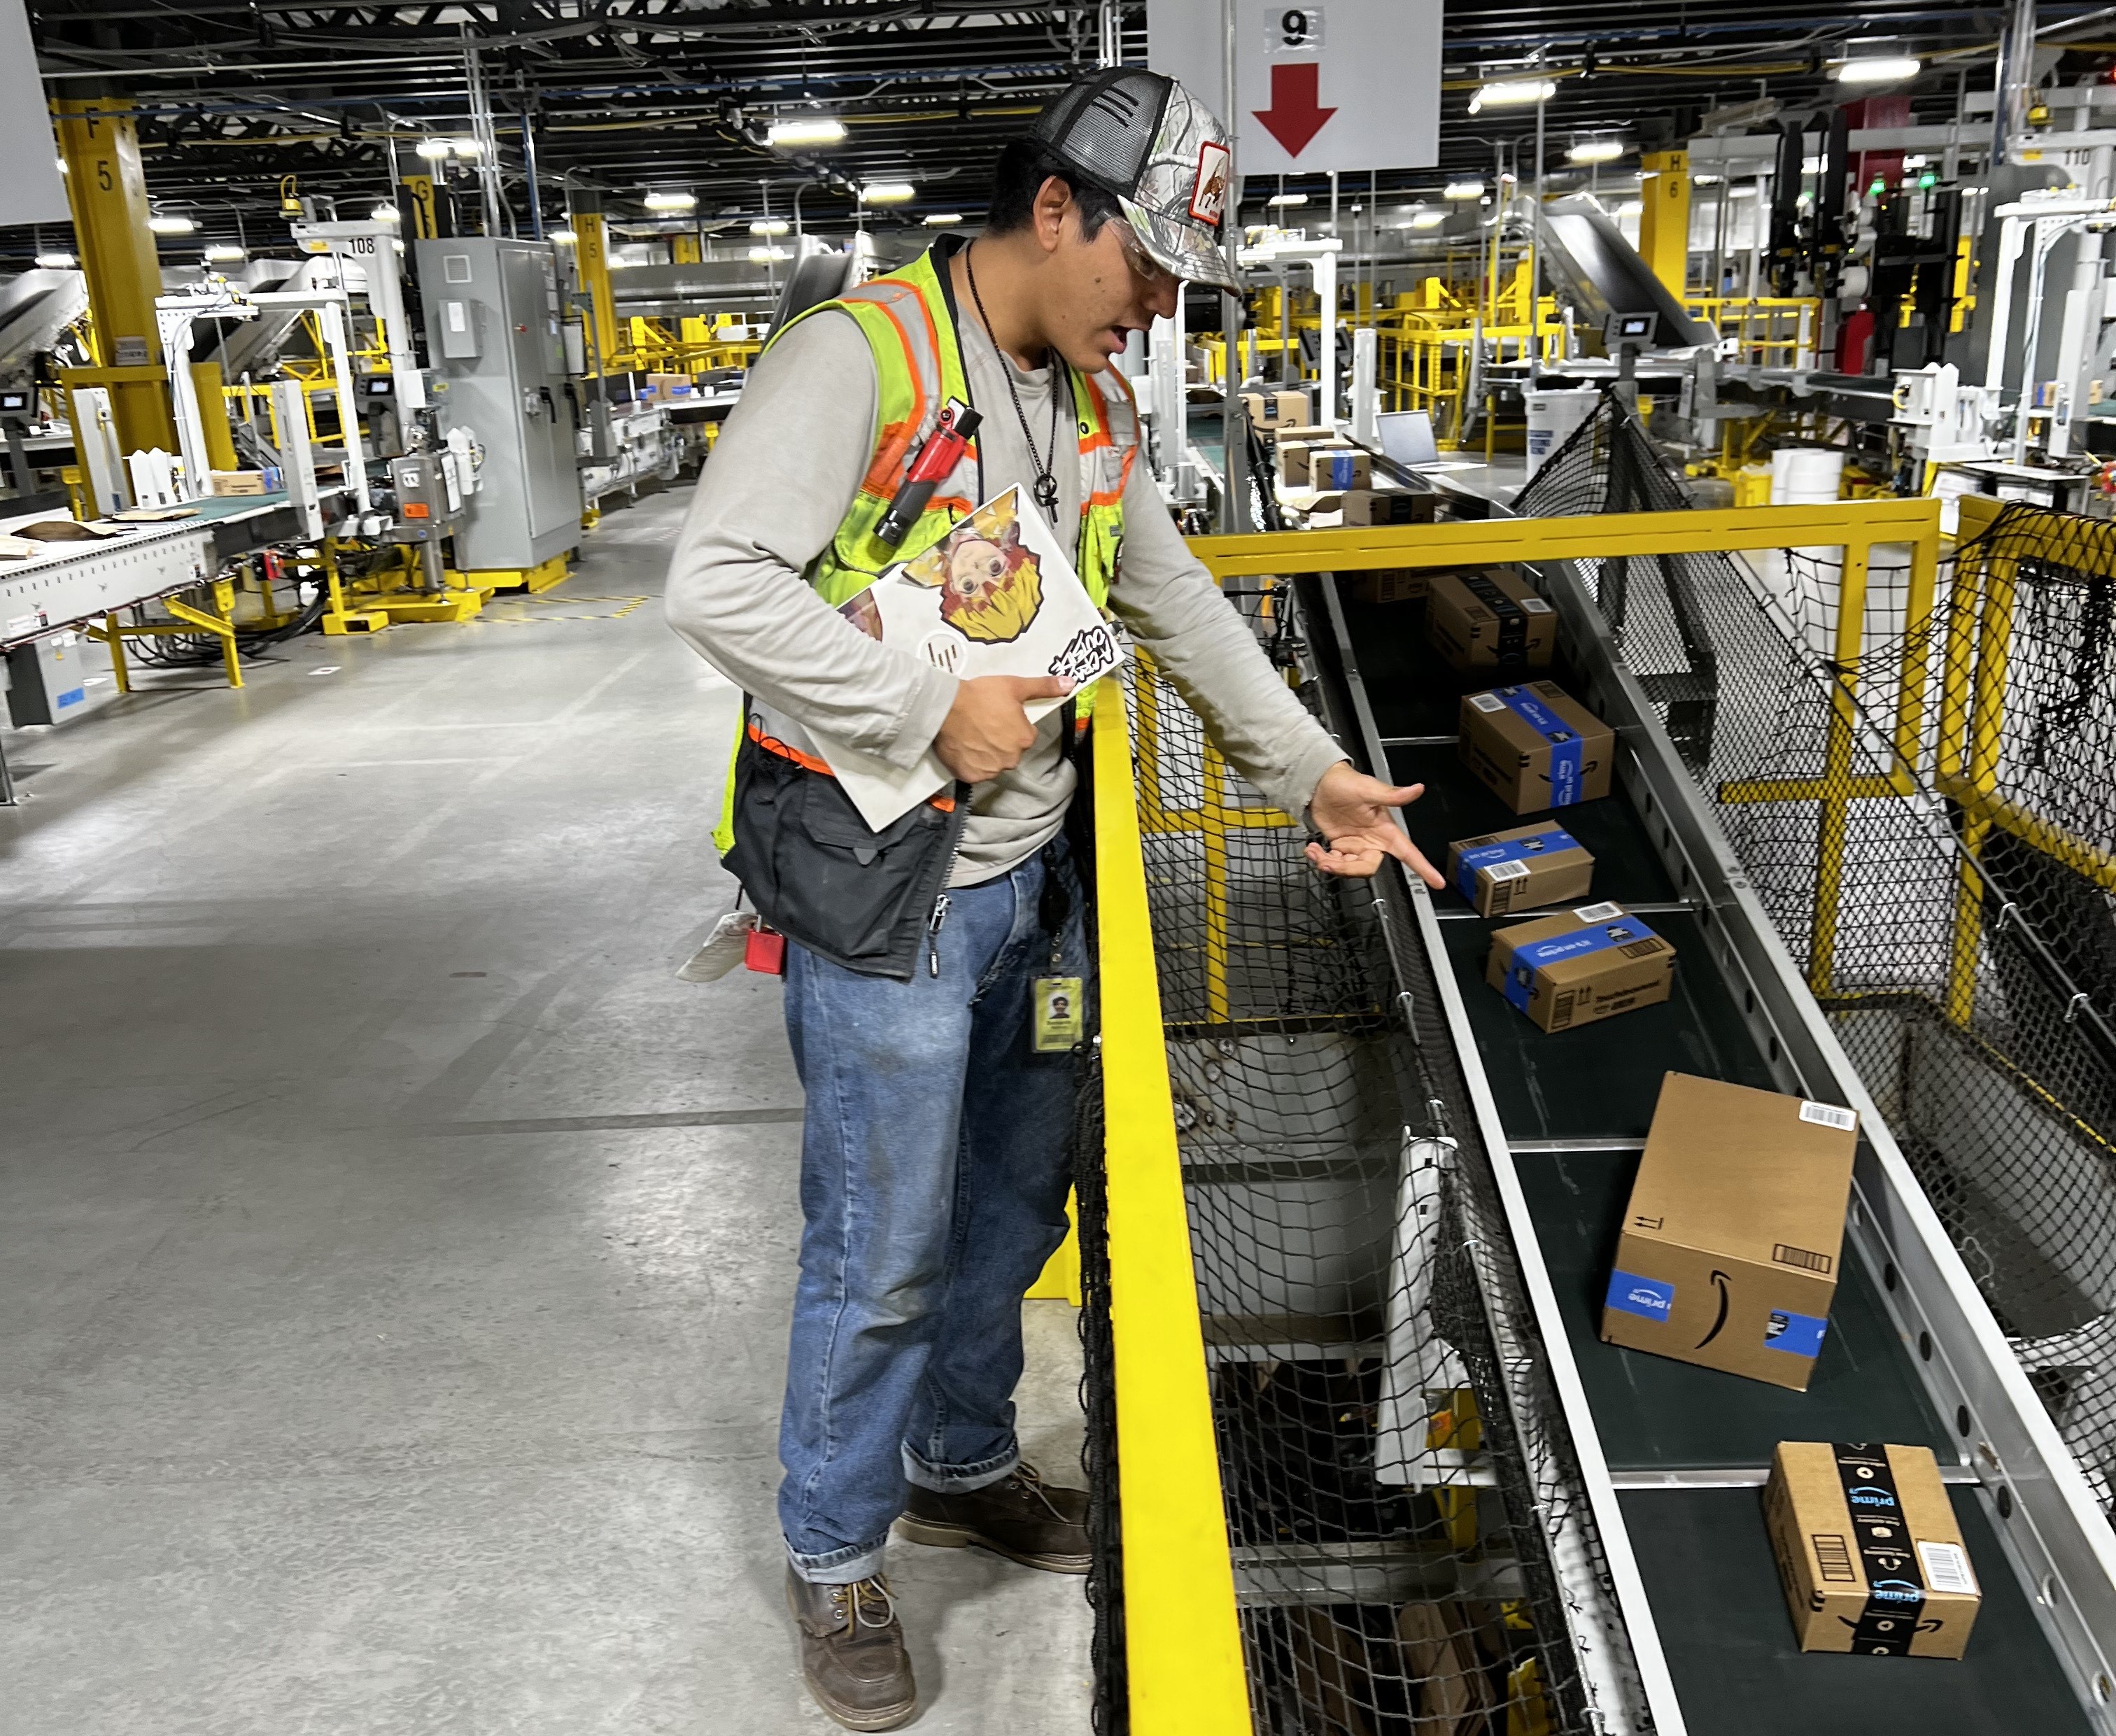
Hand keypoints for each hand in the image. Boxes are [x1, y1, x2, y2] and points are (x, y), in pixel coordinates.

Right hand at [933, 674, 1073, 782]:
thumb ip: (1043, 687)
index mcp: (1025, 738)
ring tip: (971, 735)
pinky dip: (970, 763)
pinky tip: (964, 747)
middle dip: (999, 741)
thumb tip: (1070, 684)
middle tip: (983, 724)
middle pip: (1009, 751)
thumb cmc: (980, 695)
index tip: (997, 716)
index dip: (1011, 725)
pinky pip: (975, 772)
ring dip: (986, 753)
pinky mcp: (971, 776)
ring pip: (993, 763)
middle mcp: (1011, 759)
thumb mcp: (1015, 686)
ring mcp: (991, 770)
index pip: (1024, 735)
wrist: (946, 707)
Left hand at [1303, 761, 1444, 885]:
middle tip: (1329, 863)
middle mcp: (1373, 840)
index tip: (1437, 882)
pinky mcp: (1340, 845)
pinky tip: (1313, 849)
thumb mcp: (1368, 789)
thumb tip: (1417, 789)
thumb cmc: (1346, 782)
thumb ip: (1392, 795)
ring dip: (1330, 865)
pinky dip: (1321, 860)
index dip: (1423, 868)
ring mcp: (1355, 845)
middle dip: (1347, 869)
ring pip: (1349, 868)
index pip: (1409, 853)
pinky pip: (1334, 863)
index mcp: (1386, 830)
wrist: (1319, 782)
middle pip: (1367, 868)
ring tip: (1316, 852)